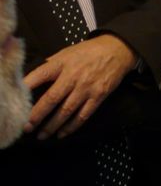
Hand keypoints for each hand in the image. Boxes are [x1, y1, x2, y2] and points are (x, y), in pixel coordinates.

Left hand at [22, 34, 137, 139]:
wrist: (118, 49)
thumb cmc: (89, 51)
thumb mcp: (67, 52)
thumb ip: (51, 64)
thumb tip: (32, 78)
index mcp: (62, 63)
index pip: (39, 76)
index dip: (26, 88)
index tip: (16, 101)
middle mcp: (73, 76)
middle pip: (51, 99)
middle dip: (36, 115)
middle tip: (26, 127)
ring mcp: (87, 87)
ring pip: (66, 111)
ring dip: (52, 126)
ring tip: (42, 135)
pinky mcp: (99, 95)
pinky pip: (83, 115)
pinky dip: (72, 126)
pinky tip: (62, 133)